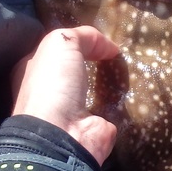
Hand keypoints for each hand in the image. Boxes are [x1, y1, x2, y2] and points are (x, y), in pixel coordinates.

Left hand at [11, 26, 120, 165]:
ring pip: (97, 90)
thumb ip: (84, 36)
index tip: (99, 40)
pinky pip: (114, 109)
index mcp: (33, 72)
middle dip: (96, 63)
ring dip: (113, 82)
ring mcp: (73, 112)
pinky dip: (125, 101)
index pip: (54, 53)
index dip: (75, 43)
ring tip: (133, 70)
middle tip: (120, 54)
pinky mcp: (95, 127)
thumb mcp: (62, 42)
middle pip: (77, 71)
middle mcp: (50, 92)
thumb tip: (109, 48)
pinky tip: (137, 90)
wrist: (61, 134)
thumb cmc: (53, 83)